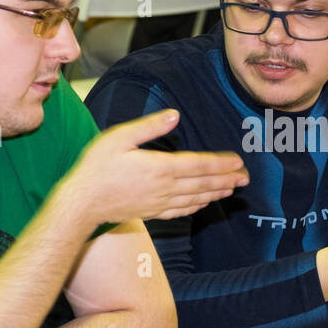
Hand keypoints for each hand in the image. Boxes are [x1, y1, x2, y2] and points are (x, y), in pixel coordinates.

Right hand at [66, 110, 247, 220]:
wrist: (82, 202)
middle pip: (202, 184)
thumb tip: (175, 115)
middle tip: (246, 178)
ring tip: (231, 190)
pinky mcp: (151, 213)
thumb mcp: (120, 137)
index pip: (198, 165)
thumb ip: (150, 126)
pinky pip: (181, 211)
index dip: (220, 164)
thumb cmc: (97, 166)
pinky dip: (197, 206)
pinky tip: (203, 204)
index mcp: (160, 167)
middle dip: (226, 180)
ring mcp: (159, 203)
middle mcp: (164, 188)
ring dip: (216, 193)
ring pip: (195, 199)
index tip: (237, 162)